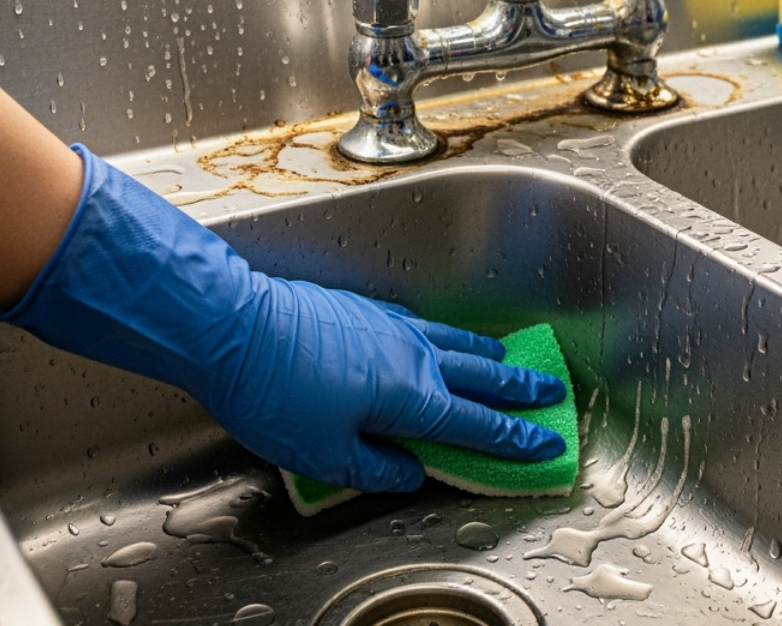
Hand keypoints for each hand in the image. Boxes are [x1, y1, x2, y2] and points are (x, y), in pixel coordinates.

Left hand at [0, 146, 566, 490]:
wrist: (230, 324)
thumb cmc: (272, 391)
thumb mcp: (322, 454)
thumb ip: (375, 468)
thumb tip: (409, 472)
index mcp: (409, 396)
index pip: (476, 424)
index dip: (515, 438)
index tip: (547, 442)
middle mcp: (410, 354)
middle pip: (478, 374)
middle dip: (518, 387)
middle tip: (550, 390)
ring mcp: (388, 325)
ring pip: (452, 339)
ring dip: (486, 353)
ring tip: (508, 358)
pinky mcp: (362, 309)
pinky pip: (420, 322)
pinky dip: (442, 333)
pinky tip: (437, 333)